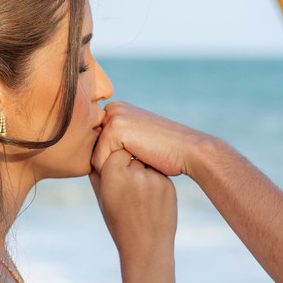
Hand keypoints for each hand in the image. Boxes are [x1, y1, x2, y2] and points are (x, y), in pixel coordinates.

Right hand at [89, 148, 176, 257]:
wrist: (146, 247)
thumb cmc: (118, 222)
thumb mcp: (102, 198)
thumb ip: (98, 173)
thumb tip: (99, 149)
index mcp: (113, 175)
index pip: (116, 150)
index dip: (116, 163)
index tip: (116, 178)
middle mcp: (134, 174)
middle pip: (133, 153)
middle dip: (131, 165)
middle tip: (129, 188)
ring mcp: (154, 179)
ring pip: (147, 162)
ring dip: (143, 172)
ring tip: (140, 196)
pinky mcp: (168, 185)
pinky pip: (159, 173)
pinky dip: (155, 182)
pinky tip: (151, 201)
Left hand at [91, 101, 207, 177]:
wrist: (188, 150)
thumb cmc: (167, 153)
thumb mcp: (139, 141)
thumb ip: (120, 142)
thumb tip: (97, 156)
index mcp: (118, 110)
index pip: (98, 143)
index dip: (109, 161)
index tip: (127, 170)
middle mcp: (113, 108)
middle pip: (94, 148)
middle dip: (107, 165)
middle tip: (128, 174)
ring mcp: (113, 117)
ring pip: (95, 155)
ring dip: (109, 170)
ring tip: (132, 172)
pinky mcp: (115, 129)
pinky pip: (99, 160)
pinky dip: (112, 172)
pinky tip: (132, 172)